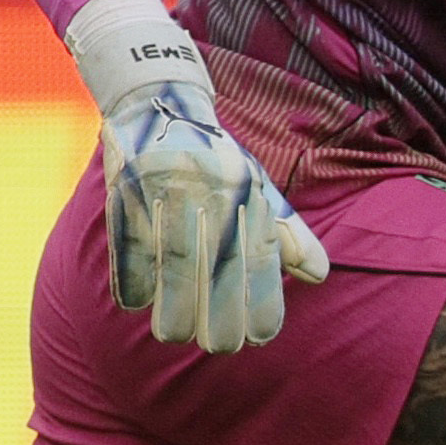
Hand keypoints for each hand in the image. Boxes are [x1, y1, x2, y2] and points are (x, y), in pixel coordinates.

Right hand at [66, 0, 328, 351]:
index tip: (260, 336)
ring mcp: (165, 188)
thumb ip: (285, 231)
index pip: (256, 255)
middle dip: (218, 314)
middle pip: (214, 265)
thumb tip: (319, 274)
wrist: (157, 97)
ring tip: (174, 337)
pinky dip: (131, 276)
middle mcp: (208, 189)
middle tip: (219, 347)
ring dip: (173, 306)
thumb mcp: (256, 185)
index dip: (260, 299)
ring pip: (172, 258)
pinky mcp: (126, 187)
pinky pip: (128, 241)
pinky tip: (136, 304)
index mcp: (244, 190)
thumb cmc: (214, 154)